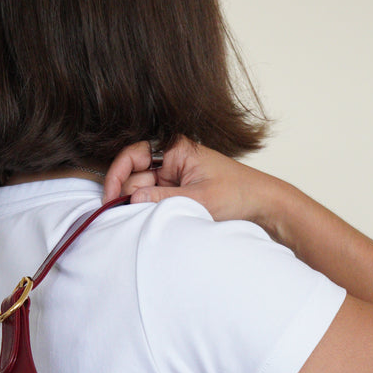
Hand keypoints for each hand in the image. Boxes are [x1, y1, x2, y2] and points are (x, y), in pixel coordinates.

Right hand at [103, 137, 264, 224]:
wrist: (262, 204)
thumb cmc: (237, 194)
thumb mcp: (199, 198)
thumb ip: (163, 199)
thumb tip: (131, 198)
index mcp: (176, 149)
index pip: (133, 155)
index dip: (117, 174)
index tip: (110, 197)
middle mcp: (171, 160)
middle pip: (135, 175)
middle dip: (127, 195)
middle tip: (122, 218)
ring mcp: (174, 177)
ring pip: (143, 191)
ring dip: (139, 206)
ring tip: (141, 223)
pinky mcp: (178, 192)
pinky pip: (155, 200)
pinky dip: (150, 211)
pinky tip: (149, 222)